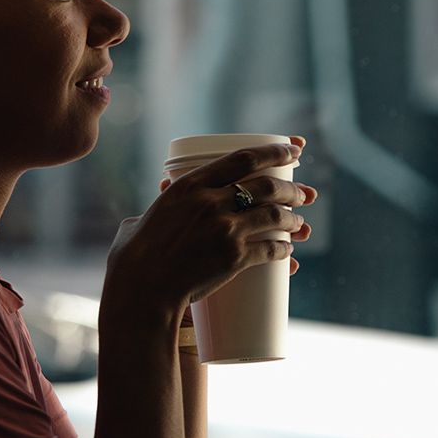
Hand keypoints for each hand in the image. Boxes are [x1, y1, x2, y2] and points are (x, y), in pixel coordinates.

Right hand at [107, 136, 317, 310]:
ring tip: (300, 223)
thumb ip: (163, 201)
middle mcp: (211, 202)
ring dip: (293, 219)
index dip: (274, 151)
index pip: (244, 158)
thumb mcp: (148, 214)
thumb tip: (162, 189)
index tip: (294, 149)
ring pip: (274, 216)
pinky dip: (284, 250)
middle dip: (291, 189)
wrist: (141, 288)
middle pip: (267, 186)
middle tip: (302, 194)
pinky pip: (270, 249)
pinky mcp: (233, 257)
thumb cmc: (135, 255)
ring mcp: (225, 229)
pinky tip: (289, 252)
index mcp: (191, 185)